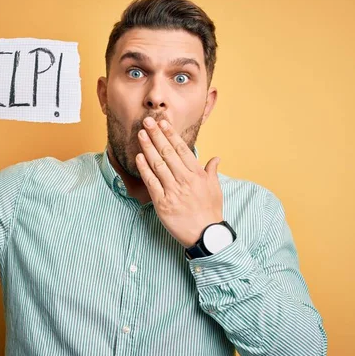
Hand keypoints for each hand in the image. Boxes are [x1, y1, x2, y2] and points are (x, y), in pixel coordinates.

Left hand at [135, 117, 223, 247]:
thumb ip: (212, 171)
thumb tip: (215, 158)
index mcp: (197, 175)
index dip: (171, 134)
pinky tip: (139, 157)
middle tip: (147, 121)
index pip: (182, 149)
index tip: (163, 123)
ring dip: (148, 148)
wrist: (205, 235)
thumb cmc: (210, 211)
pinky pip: (152, 182)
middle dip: (156, 135)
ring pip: (158, 164)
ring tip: (141, 134)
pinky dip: (145, 169)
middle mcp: (185, 180)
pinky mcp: (163, 203)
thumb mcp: (215, 189)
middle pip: (168, 153)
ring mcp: (173, 191)